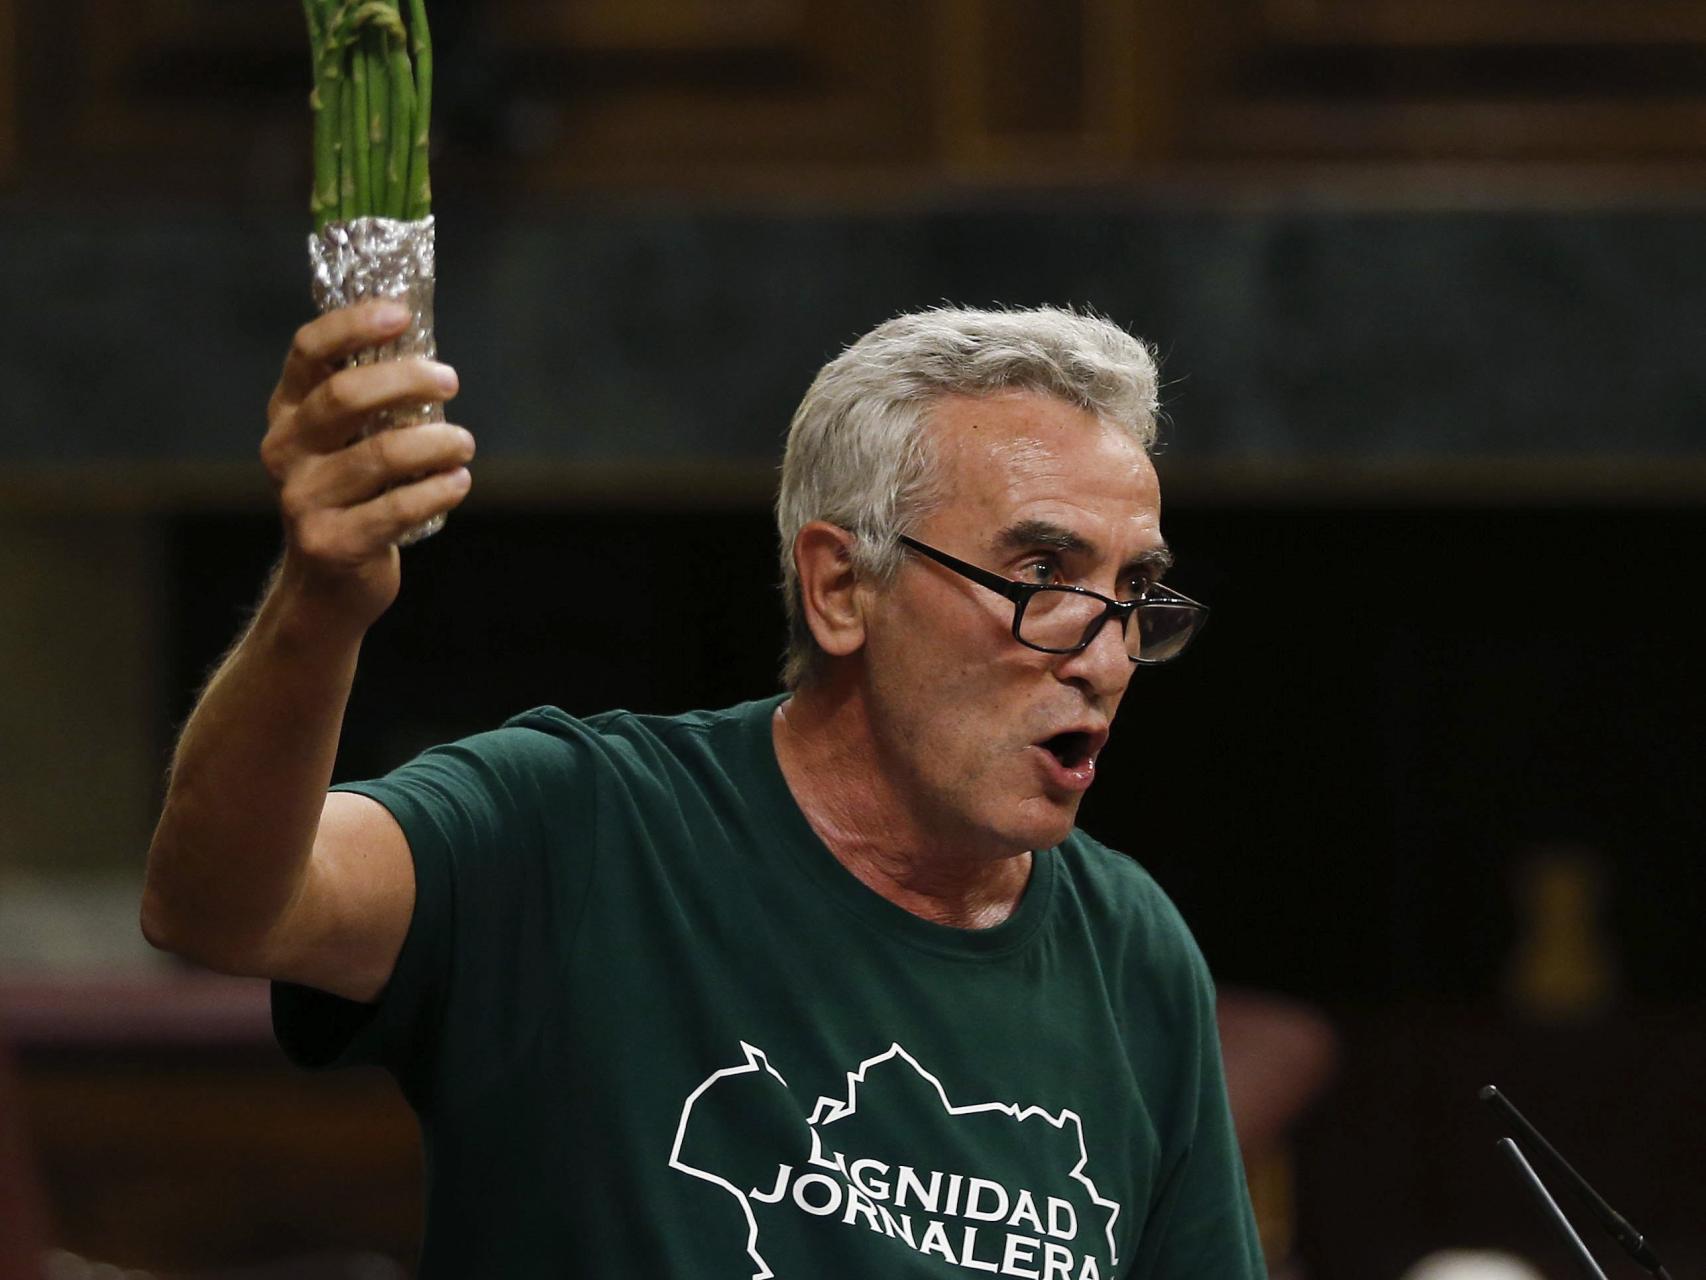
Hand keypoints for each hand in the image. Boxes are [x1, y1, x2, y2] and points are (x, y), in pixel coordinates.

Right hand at [261, 300, 475, 627]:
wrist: (328, 583)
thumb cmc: (354, 496)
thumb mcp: (346, 443)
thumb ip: (372, 402)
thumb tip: (431, 353)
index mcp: (288, 412)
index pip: (309, 352)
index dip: (353, 326)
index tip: (401, 315)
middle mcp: (285, 450)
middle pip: (344, 396)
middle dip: (406, 381)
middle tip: (449, 379)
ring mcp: (302, 498)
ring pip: (380, 454)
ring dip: (436, 443)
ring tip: (463, 444)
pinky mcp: (330, 543)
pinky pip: (397, 509)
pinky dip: (439, 491)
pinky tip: (458, 482)